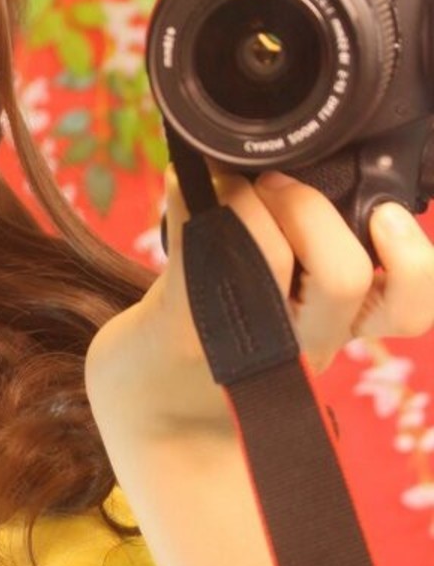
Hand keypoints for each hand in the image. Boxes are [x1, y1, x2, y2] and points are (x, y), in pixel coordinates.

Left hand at [86, 168, 433, 433]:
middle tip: (276, 184)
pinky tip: (184, 183)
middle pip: (344, 276)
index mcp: (345, 325)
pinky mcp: (186, 327)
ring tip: (227, 183)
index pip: (411, 305)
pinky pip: (195, 247)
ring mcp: (246, 338)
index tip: (387, 214)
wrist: (156, 404)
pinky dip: (188, 197)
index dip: (411, 260)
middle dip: (310, 211)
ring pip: (270, 257)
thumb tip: (318, 161)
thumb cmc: (237, 335)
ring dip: (246, 197)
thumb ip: (323, 251)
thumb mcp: (298, 305)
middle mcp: (307, 340)